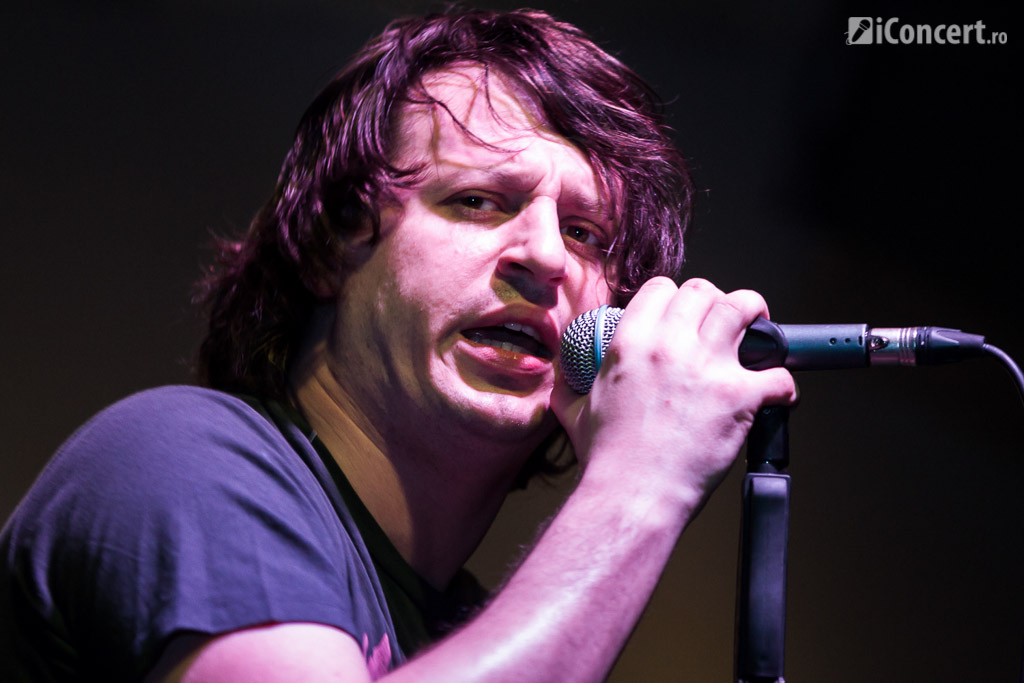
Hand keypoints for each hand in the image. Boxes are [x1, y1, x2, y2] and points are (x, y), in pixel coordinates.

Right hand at [552, 277, 796, 515]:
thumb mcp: (576, 411)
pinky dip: (781, 384)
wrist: (632, 494)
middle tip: (723, 322)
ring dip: (755, 316)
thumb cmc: (607, 458)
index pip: (661, 288)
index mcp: (631, 342)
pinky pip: (776, 374)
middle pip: (704, 291)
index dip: (675, 297)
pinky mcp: (738, 396)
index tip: (683, 314)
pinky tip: (775, 394)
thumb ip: (570, 388)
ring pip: (743, 308)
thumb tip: (562, 381)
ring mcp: (707, 367)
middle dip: (716, 302)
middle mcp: (670, 345)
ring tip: (760, 332)